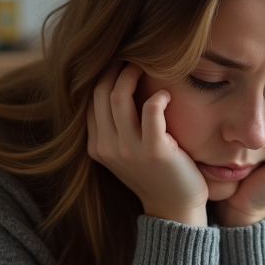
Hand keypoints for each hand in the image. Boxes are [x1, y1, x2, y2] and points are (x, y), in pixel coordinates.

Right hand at [86, 62, 208, 225]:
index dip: (103, 74)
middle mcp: (107, 147)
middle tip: (134, 58)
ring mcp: (129, 150)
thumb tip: (115, 87)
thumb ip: (116, 126)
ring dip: (133, 75)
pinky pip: (151, 110)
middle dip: (116, 68)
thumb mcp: (126, 151)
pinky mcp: (155, 151)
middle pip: (100, 92)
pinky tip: (166, 94)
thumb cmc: (155, 174)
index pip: (90, 98)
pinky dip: (157, 96)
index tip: (120, 60)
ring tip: (148, 67)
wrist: (175, 207)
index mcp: (96, 145)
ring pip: (119, 96)